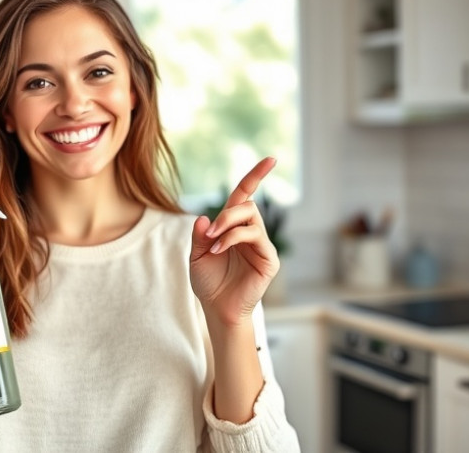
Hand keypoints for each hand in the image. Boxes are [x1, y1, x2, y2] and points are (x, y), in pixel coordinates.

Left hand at [189, 157, 279, 326]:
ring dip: (228, 226)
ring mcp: (262, 245)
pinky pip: (254, 237)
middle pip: (247, 205)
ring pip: (251, 219)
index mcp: (233, 227)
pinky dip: (233, 239)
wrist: (217, 308)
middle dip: (227, 214)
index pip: (245, 195)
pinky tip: (218, 252)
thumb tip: (204, 218)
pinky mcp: (268, 259)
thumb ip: (200, 236)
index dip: (256, 176)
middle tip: (210, 233)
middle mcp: (250, 232)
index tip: (271, 159)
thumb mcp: (196, 256)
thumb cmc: (209, 282)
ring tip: (213, 246)